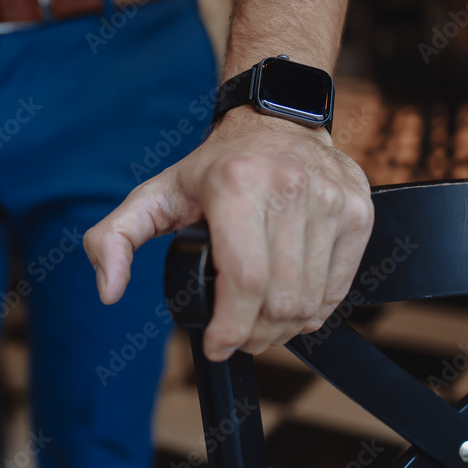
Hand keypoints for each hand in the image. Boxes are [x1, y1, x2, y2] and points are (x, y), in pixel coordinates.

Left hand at [84, 107, 373, 359]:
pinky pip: (339, 287)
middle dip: (254, 335)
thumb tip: (108, 290)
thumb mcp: (154, 196)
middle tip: (237, 337)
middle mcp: (290, 187)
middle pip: (280, 298)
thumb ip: (114, 240)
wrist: (275, 122)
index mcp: (237, 183)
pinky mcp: (359, 211)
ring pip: (311, 300)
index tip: (217, 345)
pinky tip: (291, 306)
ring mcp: (331, 199)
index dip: (231, 327)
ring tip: (260, 324)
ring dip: (284, 329)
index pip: (245, 278)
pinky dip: (314, 311)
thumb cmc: (213, 168)